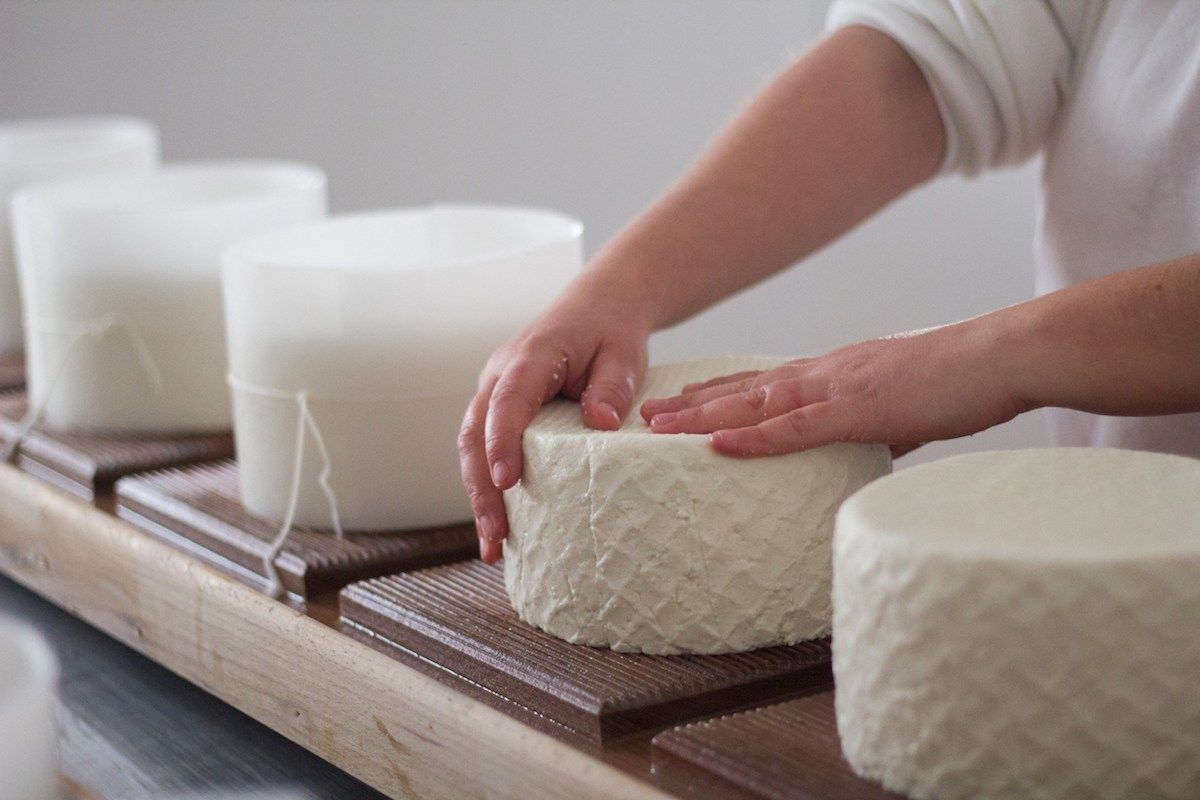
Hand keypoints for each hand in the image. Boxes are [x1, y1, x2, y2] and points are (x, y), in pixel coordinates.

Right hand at [459, 274, 651, 562]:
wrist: (600, 308)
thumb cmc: (611, 330)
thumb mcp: (624, 353)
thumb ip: (612, 386)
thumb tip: (599, 423)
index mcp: (530, 355)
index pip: (508, 400)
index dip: (502, 440)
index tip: (507, 480)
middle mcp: (500, 373)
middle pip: (475, 432)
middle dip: (481, 487)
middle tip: (496, 535)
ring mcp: (495, 391)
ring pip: (472, 446)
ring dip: (479, 495)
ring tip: (493, 547)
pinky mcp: (501, 408)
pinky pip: (484, 448)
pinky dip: (488, 486)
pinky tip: (501, 526)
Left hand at [640, 318, 1026, 456]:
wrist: (1003, 356)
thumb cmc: (961, 383)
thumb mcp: (905, 408)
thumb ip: (872, 428)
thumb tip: (859, 451)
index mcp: (835, 372)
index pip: (763, 382)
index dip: (718, 393)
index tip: (680, 402)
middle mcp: (825, 373)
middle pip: (745, 390)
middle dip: (692, 405)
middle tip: (645, 415)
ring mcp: (839, 388)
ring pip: (756, 405)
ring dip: (703, 418)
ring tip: (658, 428)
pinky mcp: (861, 409)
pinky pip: (798, 427)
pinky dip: (755, 437)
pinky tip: (719, 445)